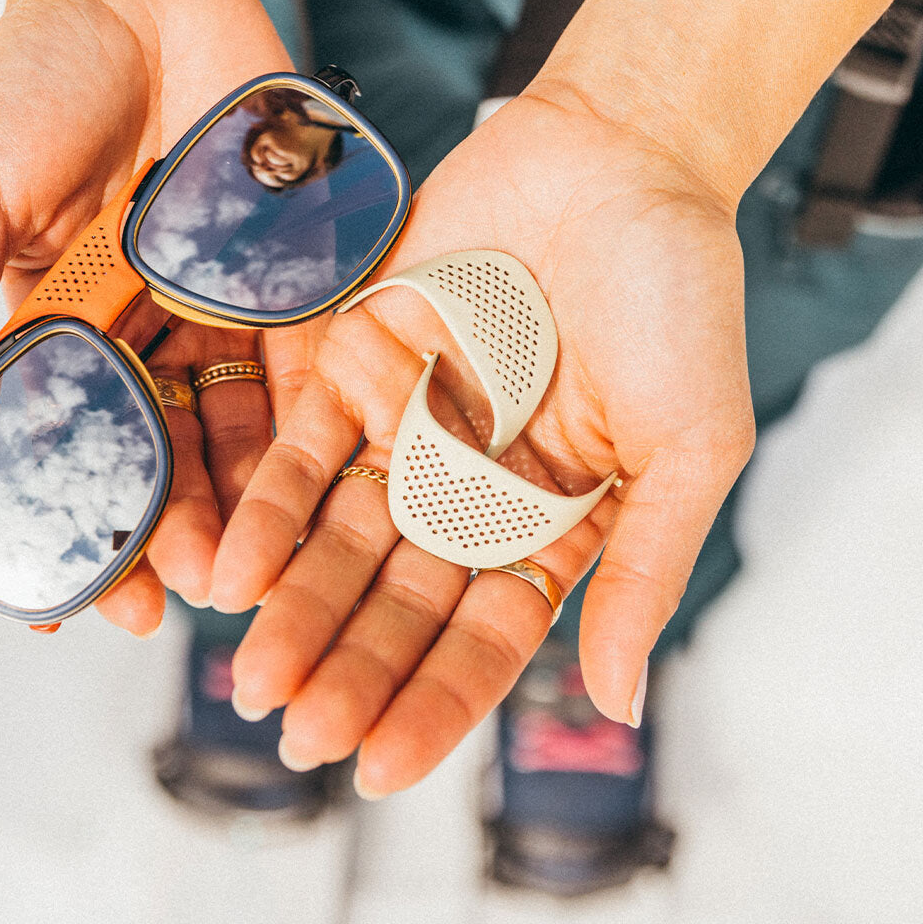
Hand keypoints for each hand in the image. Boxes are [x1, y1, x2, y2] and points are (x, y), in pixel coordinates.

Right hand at [0, 0, 311, 632]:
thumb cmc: (37, 82)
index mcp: (62, 333)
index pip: (70, 451)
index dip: (78, 523)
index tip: (85, 597)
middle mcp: (146, 338)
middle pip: (167, 454)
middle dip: (180, 528)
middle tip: (196, 590)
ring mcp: (223, 311)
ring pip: (241, 426)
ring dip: (250, 497)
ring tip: (258, 560)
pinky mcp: (292, 276)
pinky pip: (309, 358)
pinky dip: (312, 417)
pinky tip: (319, 478)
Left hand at [211, 90, 754, 794]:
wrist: (619, 154)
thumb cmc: (678, 294)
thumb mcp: (689, 444)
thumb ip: (647, 569)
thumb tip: (618, 702)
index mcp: (552, 522)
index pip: (484, 639)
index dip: (432, 704)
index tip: (377, 769)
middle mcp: (469, 491)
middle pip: (398, 603)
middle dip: (348, 669)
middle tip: (296, 736)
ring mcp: (409, 429)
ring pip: (339, 540)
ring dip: (295, 608)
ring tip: (252, 678)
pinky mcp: (357, 363)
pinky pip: (302, 448)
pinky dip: (268, 507)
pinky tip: (232, 571)